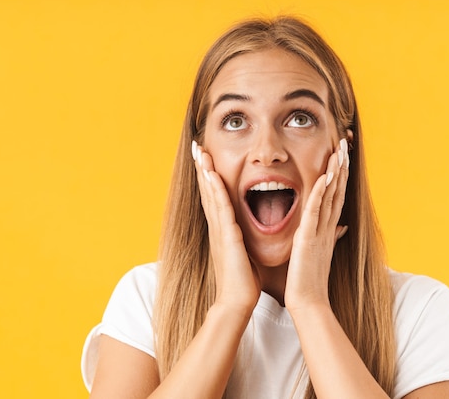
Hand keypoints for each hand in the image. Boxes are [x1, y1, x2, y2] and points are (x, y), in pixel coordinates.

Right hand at [192, 141, 260, 316]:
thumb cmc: (244, 280)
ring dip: (205, 171)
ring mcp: (220, 230)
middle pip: (208, 191)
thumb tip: (252, 232)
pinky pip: (220, 208)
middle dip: (202, 167)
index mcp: (224, 229)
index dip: (210, 177)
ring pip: (210, 194)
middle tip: (197, 146)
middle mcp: (218, 226)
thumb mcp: (246, 253)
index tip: (207, 158)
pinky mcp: (226, 236)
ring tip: (200, 151)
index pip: (215, 197)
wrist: (237, 301)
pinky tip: (212, 174)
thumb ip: (245, 239)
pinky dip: (215, 189)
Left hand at [284, 139, 348, 311]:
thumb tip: (342, 226)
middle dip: (341, 166)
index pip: (336, 195)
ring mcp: (320, 231)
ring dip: (335, 172)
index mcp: (327, 228)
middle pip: (338, 190)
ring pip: (330, 196)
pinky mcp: (309, 238)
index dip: (340, 174)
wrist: (307, 302)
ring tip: (339, 150)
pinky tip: (324, 176)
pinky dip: (321, 193)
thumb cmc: (310, 279)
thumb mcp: (320, 252)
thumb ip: (330, 236)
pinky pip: (316, 211)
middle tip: (344, 142)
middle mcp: (328, 226)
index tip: (341, 154)